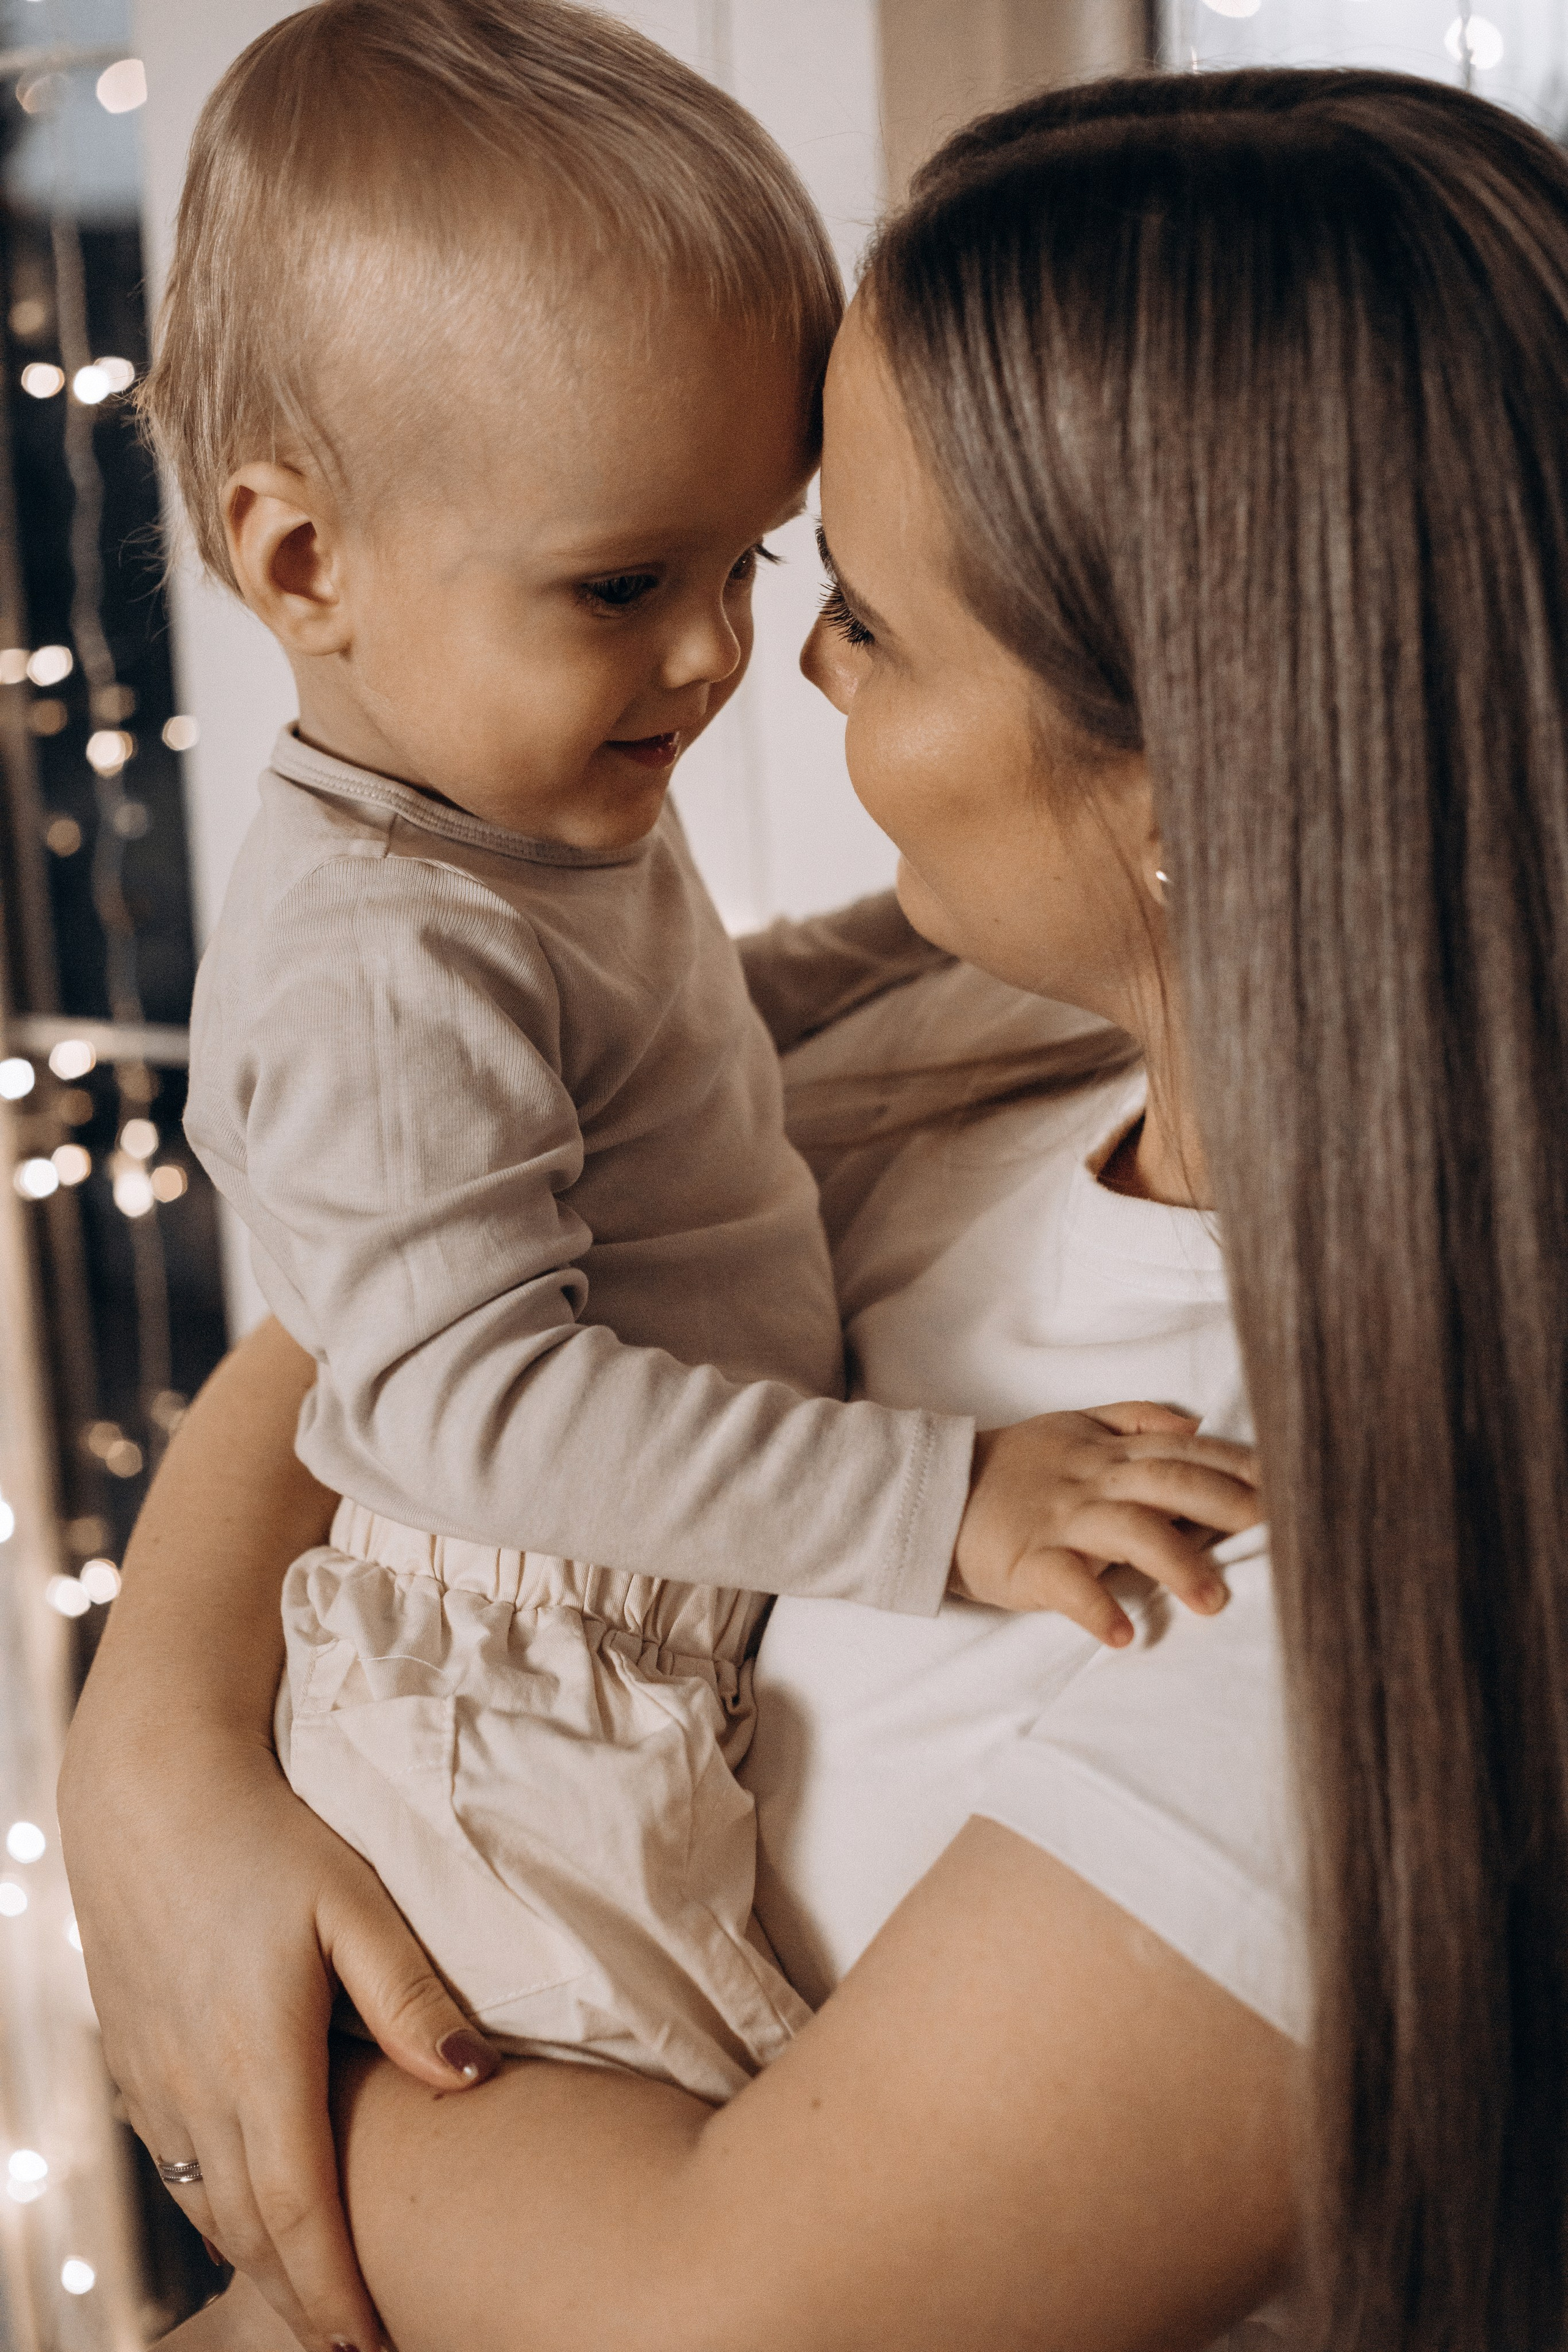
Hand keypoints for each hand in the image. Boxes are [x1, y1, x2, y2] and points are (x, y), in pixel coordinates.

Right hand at [58, 1727, 499, 2351]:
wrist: (148, 1791)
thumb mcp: (352, 1901)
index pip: (300, 2212)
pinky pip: (172, 2163)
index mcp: (258, 2056)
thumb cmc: (265, 1835)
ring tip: (313, 2302)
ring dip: (257, 2264)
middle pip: (250, 2232)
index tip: (376, 2345)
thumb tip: (475, 2078)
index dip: (336, 2293)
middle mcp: (195, 2084)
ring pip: (205, 2206)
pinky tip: (245, 2221)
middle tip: (357, 2348)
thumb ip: (410, 1994)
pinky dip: (212, 2211)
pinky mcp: (131, 2057)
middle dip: (302, 2302)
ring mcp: (153, 2077)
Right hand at [950, 1401, 1261, 1644]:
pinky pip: (1066, 1584)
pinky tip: (1124, 1635)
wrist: (932, 1493)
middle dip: (1227, 1505)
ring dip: (1175, 1564)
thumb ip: (1135, 1420)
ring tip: (1214, 1601)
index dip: (1238, 1466)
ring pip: (1127, 1531)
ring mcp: (1060, 1520)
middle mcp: (1091, 1480)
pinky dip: (1096, 1608)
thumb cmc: (1015, 1468)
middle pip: (1169, 1483)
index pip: (1184, 1451)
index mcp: (1107, 1451)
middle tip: (1282, 1533)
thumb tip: (1197, 1423)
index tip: (1290, 1485)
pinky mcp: (1027, 1560)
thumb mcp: (1073, 1426)